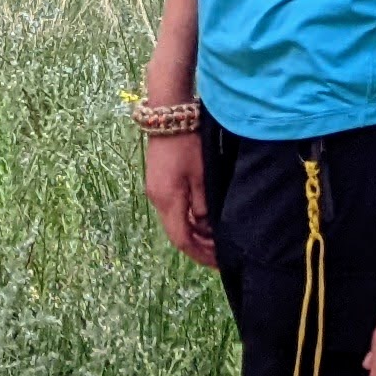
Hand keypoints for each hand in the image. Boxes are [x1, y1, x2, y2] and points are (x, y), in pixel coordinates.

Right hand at [143, 127, 214, 268]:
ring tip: (215, 236)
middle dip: (198, 246)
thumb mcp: (202, 175)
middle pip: (176, 233)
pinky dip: (188, 218)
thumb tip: (207, 225)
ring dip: (194, 232)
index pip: (182, 240)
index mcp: (168, 200)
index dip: (200, 254)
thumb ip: (204, 205)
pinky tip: (202, 217)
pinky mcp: (158, 181)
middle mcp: (157, 199)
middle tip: (220, 252)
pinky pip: (172, 208)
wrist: (168, 113)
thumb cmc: (188, 143)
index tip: (218, 262)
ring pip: (175, 221)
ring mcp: (155, 190)